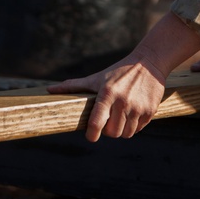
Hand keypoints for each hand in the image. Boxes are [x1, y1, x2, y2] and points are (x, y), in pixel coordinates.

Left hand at [48, 53, 165, 141]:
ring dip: (121, 130)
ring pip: (126, 134)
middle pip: (112, 133)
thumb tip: (49, 90)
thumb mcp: (97, 77)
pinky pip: (138, 129)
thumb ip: (73, 86)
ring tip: (120, 118)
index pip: (96, 123)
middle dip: (107, 131)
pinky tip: (132, 114)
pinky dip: (133, 126)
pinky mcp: (150, 111)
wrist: (149, 63)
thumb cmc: (118, 71)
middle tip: (107, 122)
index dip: (91, 134)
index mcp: (107, 94)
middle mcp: (123, 102)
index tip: (91, 136)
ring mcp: (138, 107)